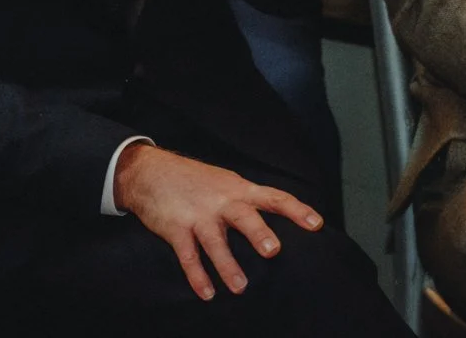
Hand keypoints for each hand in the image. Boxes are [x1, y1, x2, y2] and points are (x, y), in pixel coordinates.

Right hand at [112, 144, 322, 300]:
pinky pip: (188, 255)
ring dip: (227, 265)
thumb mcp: (225, 182)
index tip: (316, 224)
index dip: (296, 210)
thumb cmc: (193, 180)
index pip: (273, 197)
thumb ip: (248, 199)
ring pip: (215, 241)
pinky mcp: (176, 228)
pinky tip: (207, 293)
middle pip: (244, 216)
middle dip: (258, 233)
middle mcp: (221, 201)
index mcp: (238, 189)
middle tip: (273, 251)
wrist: (149, 171)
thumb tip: (277, 214)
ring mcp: (198, 215)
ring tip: (240, 287)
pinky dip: (197, 275)